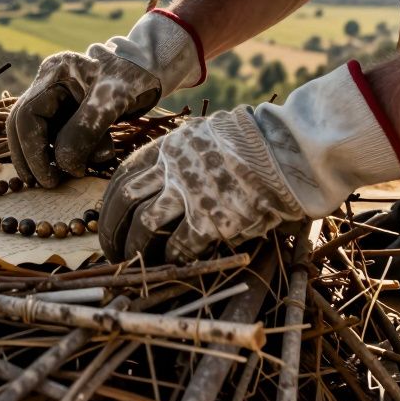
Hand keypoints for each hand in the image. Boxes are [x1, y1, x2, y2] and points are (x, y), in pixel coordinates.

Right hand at [7, 10, 203, 187]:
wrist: (150, 72)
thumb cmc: (132, 79)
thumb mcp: (110, 103)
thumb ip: (84, 131)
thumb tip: (64, 165)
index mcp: (53, 73)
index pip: (27, 116)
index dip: (33, 150)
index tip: (49, 177)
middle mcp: (47, 85)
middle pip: (22, 126)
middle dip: (31, 158)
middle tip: (46, 184)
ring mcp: (55, 99)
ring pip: (38, 135)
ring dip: (49, 158)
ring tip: (63, 178)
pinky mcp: (66, 113)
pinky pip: (57, 138)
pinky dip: (66, 155)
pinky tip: (79, 166)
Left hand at [99, 61, 399, 262]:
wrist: (292, 148)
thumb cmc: (257, 143)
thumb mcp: (208, 135)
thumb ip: (182, 155)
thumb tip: (164, 178)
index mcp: (170, 147)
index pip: (124, 174)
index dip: (109, 200)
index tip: (107, 217)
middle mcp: (172, 169)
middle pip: (123, 201)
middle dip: (110, 228)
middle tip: (110, 249)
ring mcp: (190, 194)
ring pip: (143, 226)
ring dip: (133, 249)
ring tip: (132, 264)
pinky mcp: (211, 220)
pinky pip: (178, 246)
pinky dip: (171, 259)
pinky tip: (173, 265)